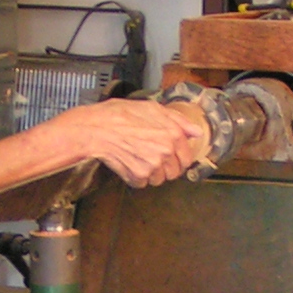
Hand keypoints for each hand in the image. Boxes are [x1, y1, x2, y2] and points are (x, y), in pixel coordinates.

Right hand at [59, 99, 210, 187]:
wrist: (96, 128)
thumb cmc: (120, 115)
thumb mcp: (152, 108)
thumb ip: (178, 121)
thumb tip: (196, 132)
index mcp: (173, 134)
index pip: (187, 157)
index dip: (178, 158)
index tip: (170, 156)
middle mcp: (166, 151)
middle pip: (175, 172)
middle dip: (166, 167)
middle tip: (152, 158)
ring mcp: (153, 165)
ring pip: (160, 179)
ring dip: (152, 174)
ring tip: (139, 159)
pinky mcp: (139, 176)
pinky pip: (143, 183)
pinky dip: (137, 177)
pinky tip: (130, 163)